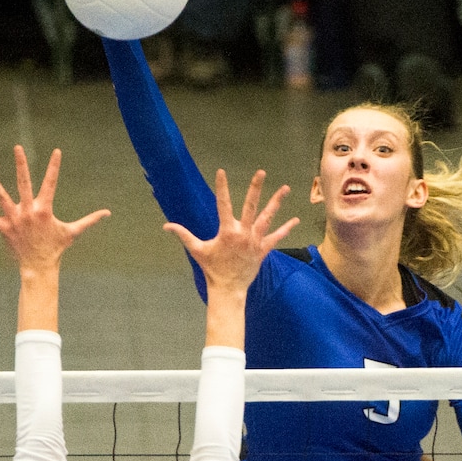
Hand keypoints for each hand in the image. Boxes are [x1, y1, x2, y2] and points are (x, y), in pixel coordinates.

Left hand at [0, 145, 109, 272]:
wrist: (39, 267)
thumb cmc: (57, 248)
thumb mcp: (73, 232)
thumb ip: (90, 220)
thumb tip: (108, 213)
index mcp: (45, 209)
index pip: (51, 183)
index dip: (54, 166)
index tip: (56, 151)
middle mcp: (28, 211)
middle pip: (24, 183)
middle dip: (21, 164)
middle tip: (18, 147)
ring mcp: (14, 219)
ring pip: (1, 196)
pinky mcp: (4, 228)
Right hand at [164, 168, 298, 294]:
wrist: (228, 288)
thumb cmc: (212, 269)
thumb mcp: (197, 250)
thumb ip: (183, 235)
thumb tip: (166, 226)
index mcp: (227, 231)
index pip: (223, 204)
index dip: (222, 187)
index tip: (221, 172)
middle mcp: (243, 233)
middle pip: (251, 206)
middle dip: (255, 188)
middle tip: (261, 172)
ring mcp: (255, 241)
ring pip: (267, 218)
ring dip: (276, 202)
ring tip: (285, 188)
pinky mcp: (263, 250)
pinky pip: (276, 237)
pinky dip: (286, 229)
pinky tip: (295, 219)